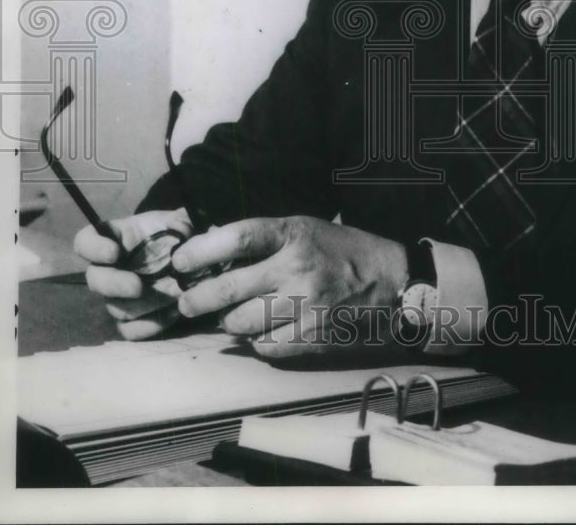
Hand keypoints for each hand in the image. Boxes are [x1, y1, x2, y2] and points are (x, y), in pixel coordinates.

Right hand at [73, 208, 193, 339]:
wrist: (191, 261)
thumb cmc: (178, 235)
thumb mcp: (183, 221)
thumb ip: (182, 220)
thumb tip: (180, 226)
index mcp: (115, 238)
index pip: (86, 242)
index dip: (93, 248)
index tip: (114, 253)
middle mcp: (111, 268)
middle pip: (95, 280)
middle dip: (115, 285)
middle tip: (138, 287)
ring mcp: (119, 296)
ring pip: (116, 307)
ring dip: (142, 305)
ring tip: (172, 296)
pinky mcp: (133, 318)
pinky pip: (129, 330)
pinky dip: (149, 326)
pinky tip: (173, 314)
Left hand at [172, 216, 408, 358]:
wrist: (394, 283)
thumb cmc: (343, 251)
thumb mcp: (306, 229)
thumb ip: (264, 238)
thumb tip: (210, 245)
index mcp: (294, 233)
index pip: (237, 238)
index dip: (200, 251)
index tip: (181, 262)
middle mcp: (298, 268)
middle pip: (229, 289)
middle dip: (198, 299)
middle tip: (186, 303)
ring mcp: (306, 305)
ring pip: (242, 323)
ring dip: (230, 322)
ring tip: (232, 316)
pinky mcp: (313, 337)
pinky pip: (265, 347)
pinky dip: (257, 341)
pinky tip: (264, 330)